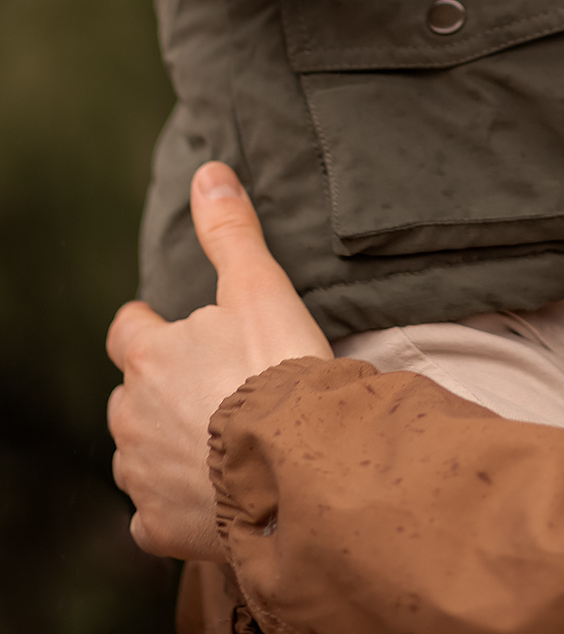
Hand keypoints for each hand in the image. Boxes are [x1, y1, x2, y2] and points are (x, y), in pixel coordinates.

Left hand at [106, 162, 331, 560]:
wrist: (300, 467)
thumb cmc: (279, 372)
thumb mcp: (260, 287)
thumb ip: (230, 232)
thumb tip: (208, 173)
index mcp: (150, 357)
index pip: (126, 331)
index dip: (148, 325)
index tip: (170, 326)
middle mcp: (132, 417)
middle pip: (130, 395)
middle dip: (159, 389)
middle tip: (212, 386)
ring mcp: (142, 477)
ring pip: (138, 453)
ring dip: (165, 444)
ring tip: (216, 438)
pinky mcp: (159, 528)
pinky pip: (153, 514)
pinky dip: (174, 502)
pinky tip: (211, 492)